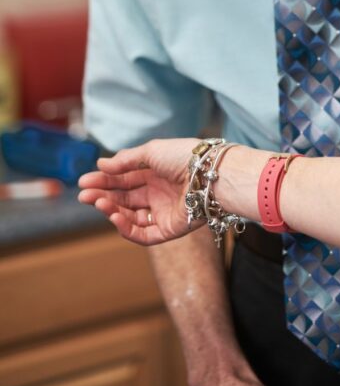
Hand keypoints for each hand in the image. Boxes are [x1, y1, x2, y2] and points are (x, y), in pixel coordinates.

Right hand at [78, 137, 199, 244]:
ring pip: (130, 216)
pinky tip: (114, 217)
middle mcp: (158, 192)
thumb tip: (101, 163)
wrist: (209, 176)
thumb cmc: (184, 157)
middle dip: (103, 196)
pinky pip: (143, 234)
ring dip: (112, 210)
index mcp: (156, 172)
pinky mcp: (168, 229)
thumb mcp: (152, 151)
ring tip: (99, 203)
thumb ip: (126, 160)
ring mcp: (163, 211)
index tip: (84, 181)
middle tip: (83, 196)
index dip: (104, 180)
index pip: (124, 178)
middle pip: (124, 197)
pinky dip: (126, 228)